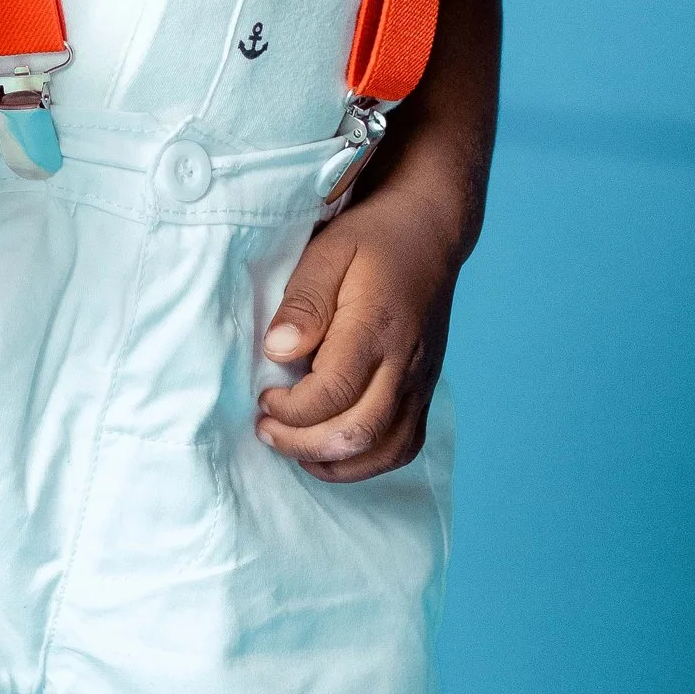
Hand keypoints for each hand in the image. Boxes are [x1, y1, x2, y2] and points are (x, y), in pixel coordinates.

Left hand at [253, 177, 467, 482]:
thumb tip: (278, 351)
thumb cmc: (373, 239)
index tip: (264, 398)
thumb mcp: (328, 251)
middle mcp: (405, 362)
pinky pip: (404, 446)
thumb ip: (303, 303)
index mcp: (376, 327)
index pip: (332, 393)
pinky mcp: (425, 390)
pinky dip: (366, 462)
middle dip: (302, 444)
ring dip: (334, 462)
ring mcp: (421, 381)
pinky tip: (332, 451)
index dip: (290, 410)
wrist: (430, 231)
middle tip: (266, 430)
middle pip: (358, 433)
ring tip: (294, 447)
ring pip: (385, 451)